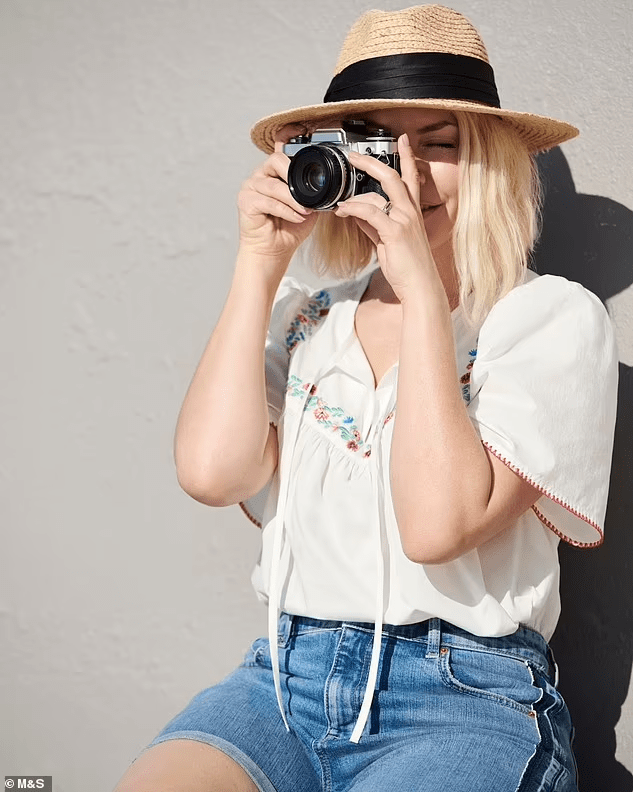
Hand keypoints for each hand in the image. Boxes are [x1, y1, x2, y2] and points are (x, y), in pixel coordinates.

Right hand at [237, 124, 318, 268]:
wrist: (273, 252)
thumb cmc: (288, 229)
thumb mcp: (308, 206)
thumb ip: (315, 193)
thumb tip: (333, 186)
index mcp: (275, 173)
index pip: (280, 149)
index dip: (290, 138)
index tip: (303, 132)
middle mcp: (260, 175)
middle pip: (275, 161)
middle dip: (294, 175)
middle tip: (308, 193)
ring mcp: (250, 187)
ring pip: (273, 185)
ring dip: (293, 199)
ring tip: (305, 210)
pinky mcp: (245, 201)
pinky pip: (268, 202)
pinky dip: (285, 210)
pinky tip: (297, 217)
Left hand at [333, 134, 442, 303]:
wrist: (420, 288)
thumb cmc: (408, 268)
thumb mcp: (389, 242)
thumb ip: (374, 225)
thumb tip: (357, 213)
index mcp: (412, 213)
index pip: (411, 178)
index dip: (407, 157)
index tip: (401, 140)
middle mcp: (410, 212)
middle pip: (392, 176)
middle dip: (372, 162)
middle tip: (354, 156)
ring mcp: (404, 220)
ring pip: (379, 192)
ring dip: (354, 194)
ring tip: (339, 202)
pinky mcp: (395, 232)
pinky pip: (370, 212)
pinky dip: (353, 209)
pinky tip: (342, 211)